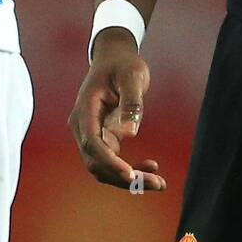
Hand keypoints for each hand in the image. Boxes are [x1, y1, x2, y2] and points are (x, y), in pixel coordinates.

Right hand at [68, 28, 165, 191]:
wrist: (114, 57)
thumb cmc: (123, 64)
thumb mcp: (132, 75)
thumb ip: (131, 101)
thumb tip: (130, 132)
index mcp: (85, 109)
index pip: (92, 144)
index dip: (109, 162)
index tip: (131, 174)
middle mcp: (83, 126)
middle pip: (97, 163)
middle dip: (124, 178)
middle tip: (157, 183)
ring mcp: (91, 134)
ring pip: (103, 168)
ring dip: (129, 179)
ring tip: (159, 182)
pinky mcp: (102, 138)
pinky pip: (112, 161)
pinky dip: (130, 169)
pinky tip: (151, 166)